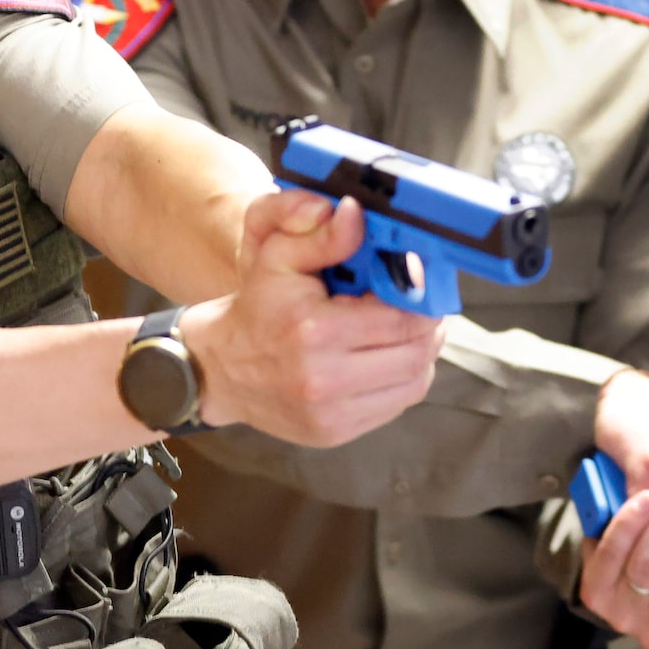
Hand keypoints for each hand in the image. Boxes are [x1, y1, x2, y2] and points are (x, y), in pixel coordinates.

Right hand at [180, 191, 443, 444]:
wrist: (221, 367)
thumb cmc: (256, 307)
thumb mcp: (277, 256)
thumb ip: (322, 235)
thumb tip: (357, 214)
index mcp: (314, 330)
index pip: (403, 318)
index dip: (423, 301)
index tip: (419, 287)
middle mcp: (324, 379)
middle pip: (417, 354)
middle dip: (427, 328)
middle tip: (421, 310)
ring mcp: (330, 413)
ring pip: (413, 384)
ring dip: (420, 356)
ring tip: (405, 334)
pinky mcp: (333, 434)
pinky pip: (394, 407)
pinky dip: (400, 381)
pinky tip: (383, 360)